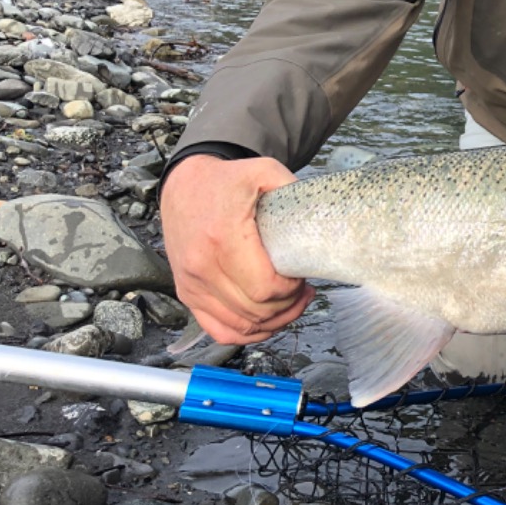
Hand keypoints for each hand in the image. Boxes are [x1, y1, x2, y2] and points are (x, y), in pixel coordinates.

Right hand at [160, 155, 312, 343]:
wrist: (183, 186)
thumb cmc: (224, 181)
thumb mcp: (263, 172)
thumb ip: (293, 190)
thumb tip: (323, 213)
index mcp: (223, 238)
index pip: (265, 289)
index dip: (291, 291)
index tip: (301, 277)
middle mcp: (202, 266)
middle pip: (256, 311)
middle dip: (287, 306)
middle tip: (302, 290)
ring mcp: (192, 284)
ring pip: (241, 326)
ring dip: (272, 321)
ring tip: (289, 302)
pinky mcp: (186, 293)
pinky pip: (219, 330)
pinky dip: (246, 333)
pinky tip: (266, 320)